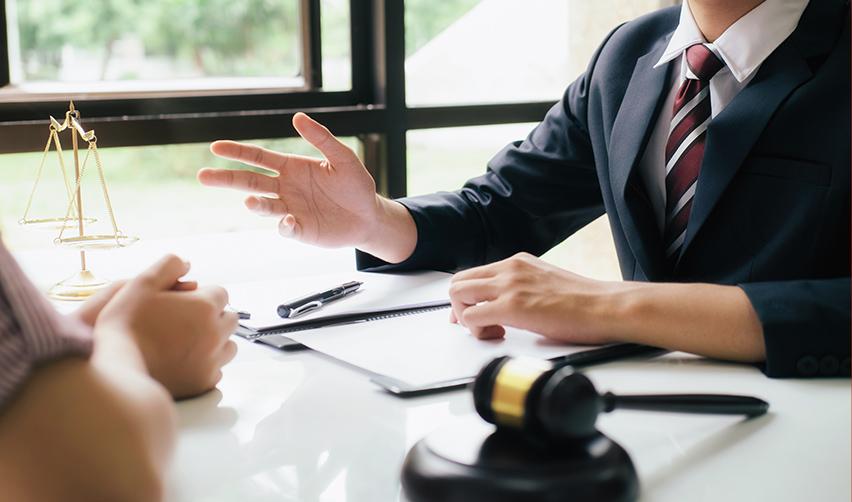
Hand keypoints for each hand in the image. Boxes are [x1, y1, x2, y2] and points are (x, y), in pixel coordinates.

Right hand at [95, 255, 238, 398]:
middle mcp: (215, 332)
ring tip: (189, 341)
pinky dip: (207, 364)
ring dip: (215, 341)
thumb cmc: (125, 323)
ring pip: (229, 345)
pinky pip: (217, 369)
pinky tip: (186, 361)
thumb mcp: (141, 283)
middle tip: (187, 321)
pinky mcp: (204, 381)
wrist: (115, 368)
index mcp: (204, 306)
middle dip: (214, 317)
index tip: (185, 303)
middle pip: (229, 318)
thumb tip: (187, 263)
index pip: (221, 293)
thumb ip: (168, 266)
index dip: (203, 296)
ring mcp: (212, 359)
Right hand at [198, 112, 379, 247]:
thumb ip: (321, 139)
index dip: (237, 152)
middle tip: (203, 176)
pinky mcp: (301, 230)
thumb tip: (298, 117)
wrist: (369, 216)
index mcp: (291, 168)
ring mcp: (291, 210)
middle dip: (226, 179)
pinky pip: (286, 228)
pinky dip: (284, 225)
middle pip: (249, 182)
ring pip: (264, 206)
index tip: (215, 147)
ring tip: (249, 201)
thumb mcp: (342, 158)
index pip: (258, 157)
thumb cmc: (356, 185)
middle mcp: (285, 188)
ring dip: (255, 204)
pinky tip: (290, 220)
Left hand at [448, 252, 627, 343]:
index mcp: (518, 262)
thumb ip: (524, 287)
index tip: (474, 312)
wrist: (607, 307)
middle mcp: (510, 268)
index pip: (474, 273)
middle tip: (475, 323)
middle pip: (459, 281)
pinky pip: (471, 317)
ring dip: (466, 317)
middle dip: (460, 306)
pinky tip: (498, 335)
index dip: (468, 297)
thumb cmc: (586, 302)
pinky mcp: (512, 306)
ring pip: (458, 295)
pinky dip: (476, 331)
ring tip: (491, 330)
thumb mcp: (546, 282)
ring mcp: (509, 285)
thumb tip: (509, 305)